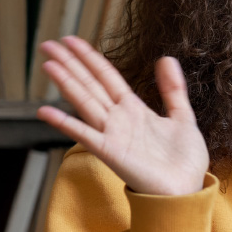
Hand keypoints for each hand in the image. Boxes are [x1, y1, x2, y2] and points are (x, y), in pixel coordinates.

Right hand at [36, 36, 208, 195]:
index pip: (107, 77)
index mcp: (135, 110)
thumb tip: (166, 58)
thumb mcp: (182, 117)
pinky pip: (84, 134)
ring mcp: (112, 135)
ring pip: (85, 102)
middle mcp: (119, 120)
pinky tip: (45, 110)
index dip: (90, 58)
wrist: (187, 191)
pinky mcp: (111, 152)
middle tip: (47, 44)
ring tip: (48, 64)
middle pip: (90, 85)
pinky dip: (65, 123)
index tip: (71, 40)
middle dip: (70, 64)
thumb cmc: (183, 161)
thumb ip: (173, 89)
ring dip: (66, 83)